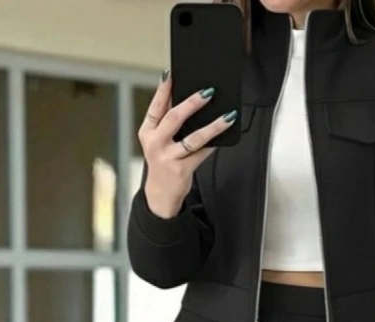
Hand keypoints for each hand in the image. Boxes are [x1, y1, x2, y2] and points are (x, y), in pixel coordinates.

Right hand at [137, 75, 237, 218]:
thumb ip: (167, 122)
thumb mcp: (158, 141)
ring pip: (193, 138)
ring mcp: (168, 157)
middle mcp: (155, 143)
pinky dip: (213, 144)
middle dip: (192, 103)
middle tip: (208, 91)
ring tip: (227, 116)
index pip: (155, 106)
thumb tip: (188, 99)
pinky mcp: (181, 170)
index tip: (172, 74)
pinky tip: (223, 136)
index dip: (163, 90)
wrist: (160, 194)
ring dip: (213, 126)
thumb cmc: (163, 162)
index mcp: (147, 132)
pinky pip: (201, 154)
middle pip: (174, 118)